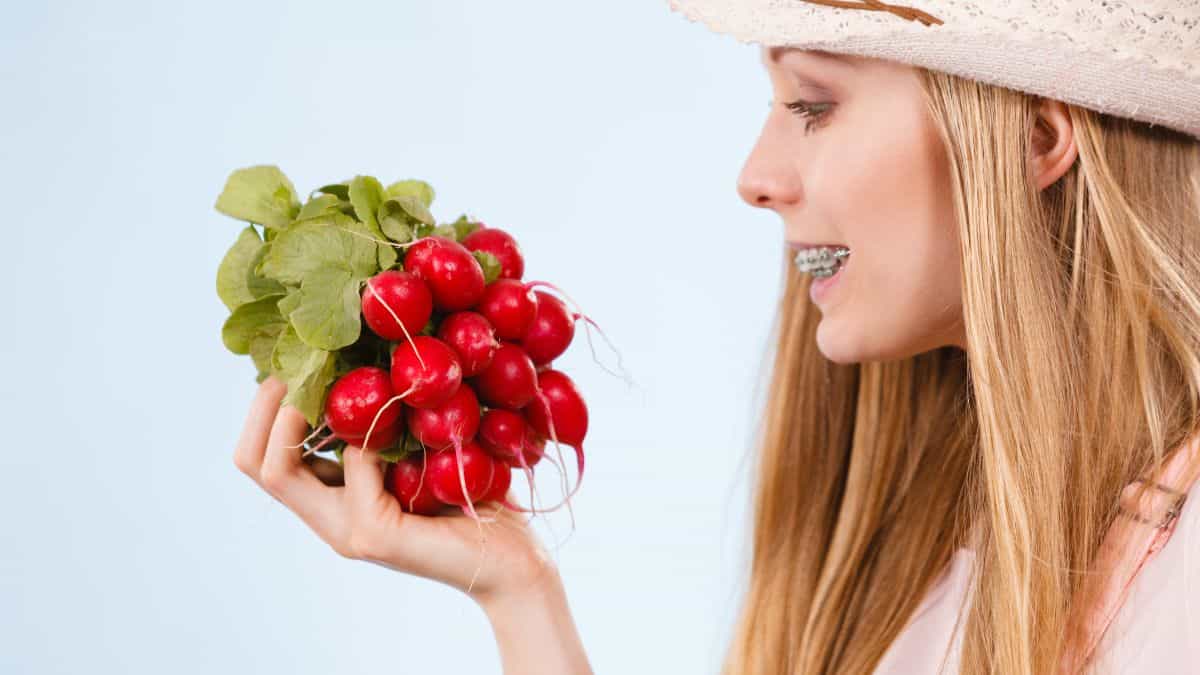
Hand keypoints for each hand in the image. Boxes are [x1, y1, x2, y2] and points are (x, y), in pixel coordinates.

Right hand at [233, 376, 558, 605]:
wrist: (514, 560)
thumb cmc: (477, 497)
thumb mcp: (419, 450)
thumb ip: (388, 424)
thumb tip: (365, 352)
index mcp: (334, 499)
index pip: (260, 455)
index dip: (265, 405)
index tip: (298, 358)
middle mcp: (329, 519)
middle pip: (252, 462)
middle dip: (265, 403)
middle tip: (300, 362)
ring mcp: (347, 531)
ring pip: (280, 469)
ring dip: (303, 412)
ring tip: (337, 377)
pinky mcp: (375, 534)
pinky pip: (353, 465)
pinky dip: (370, 434)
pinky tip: (406, 420)